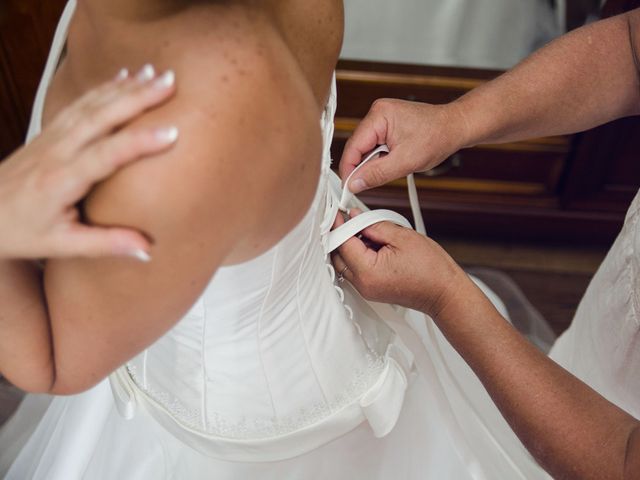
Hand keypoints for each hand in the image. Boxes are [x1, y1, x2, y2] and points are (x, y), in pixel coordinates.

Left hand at [0, 65, 177, 259]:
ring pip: (92, 104)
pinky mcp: (50, 131)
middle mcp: (57, 151)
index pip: (106, 155)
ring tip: (157, 73)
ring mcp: (52, 136)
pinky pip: (81, 103)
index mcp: (62, 180)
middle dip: (138, 97)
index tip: (172, 132)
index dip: (140, 142)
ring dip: (126, 86)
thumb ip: (107, 244)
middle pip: (101, 116)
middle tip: (170, 82)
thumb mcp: (61, 245)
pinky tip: (125, 76)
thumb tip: (148, 248)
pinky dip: (105, 87)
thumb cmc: (19, 231)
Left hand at [331, 209, 465, 316]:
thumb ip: (374, 225)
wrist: (444, 293)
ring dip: (350, 245)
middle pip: (337, 255)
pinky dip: (358, 255)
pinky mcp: (371, 289)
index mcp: (368, 271)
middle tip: (351, 218)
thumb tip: (356, 217)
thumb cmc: (431, 270)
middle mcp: (363, 284)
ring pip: (344, 262)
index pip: (342, 243)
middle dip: (342, 234)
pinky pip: (355, 270)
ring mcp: (366, 289)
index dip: (340, 225)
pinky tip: (373, 243)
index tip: (340, 212)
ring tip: (369, 231)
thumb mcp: (402, 237)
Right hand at [338, 99, 467, 192]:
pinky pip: (375, 144)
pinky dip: (381, 156)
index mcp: (379, 115)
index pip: (353, 147)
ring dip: (374, 161)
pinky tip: (394, 159)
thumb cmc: (438, 137)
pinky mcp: (387, 124)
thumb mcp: (406, 162)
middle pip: (357, 147)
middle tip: (371, 182)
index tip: (348, 188)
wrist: (455, 127)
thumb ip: (377, 174)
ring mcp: (382, 117)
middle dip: (364, 166)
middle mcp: (377, 112)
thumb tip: (355, 183)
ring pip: (366, 148)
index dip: (349, 170)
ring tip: (394, 165)